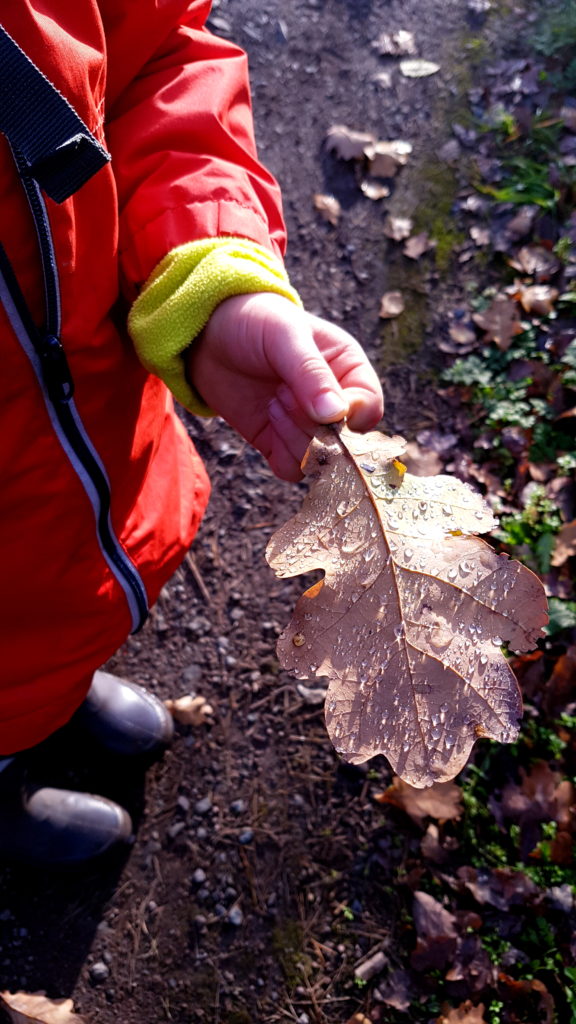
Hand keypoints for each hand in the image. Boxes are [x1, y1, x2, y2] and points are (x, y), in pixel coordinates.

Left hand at [186, 293, 383, 480]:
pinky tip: (267, 418)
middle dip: (314, 426)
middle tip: (282, 394)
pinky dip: (282, 454)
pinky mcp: (279, 444)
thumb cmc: (255, 322)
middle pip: (347, 441)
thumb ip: (310, 373)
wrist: (209, 334)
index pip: (369, 407)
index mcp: (349, 370)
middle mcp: (334, 403)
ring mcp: (307, 427)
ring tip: (273, 400)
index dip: (350, 414)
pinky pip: (293, 469)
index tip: (321, 406)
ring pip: (320, 459)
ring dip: (294, 436)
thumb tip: (336, 415)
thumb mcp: (284, 335)